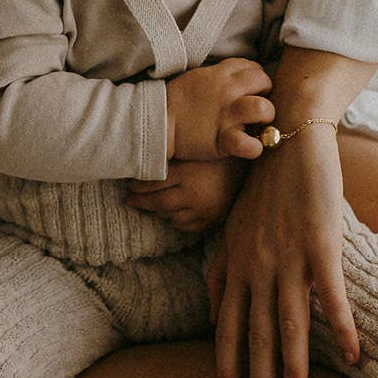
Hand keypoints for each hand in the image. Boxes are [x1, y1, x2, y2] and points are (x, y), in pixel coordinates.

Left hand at [125, 158, 247, 232]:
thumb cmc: (215, 153)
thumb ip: (170, 159)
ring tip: (150, 204)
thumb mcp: (191, 151)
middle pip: (158, 203)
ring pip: (170, 216)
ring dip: (157, 211)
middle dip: (140, 202)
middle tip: (130, 199)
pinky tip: (170, 213)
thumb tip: (141, 162)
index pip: (152, 184)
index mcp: (187, 173)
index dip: (136, 186)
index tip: (129, 185)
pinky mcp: (211, 220)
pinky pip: (185, 226)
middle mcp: (194, 193)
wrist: (248, 164)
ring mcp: (203, 209)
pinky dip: (175, 221)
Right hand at [165, 58, 272, 161]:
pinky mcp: (223, 139)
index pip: (253, 67)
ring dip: (265, 117)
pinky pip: (250, 145)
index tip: (250, 90)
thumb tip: (237, 78)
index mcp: (219, 74)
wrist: (156, 122)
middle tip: (256, 106)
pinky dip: (255, 148)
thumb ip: (219, 76)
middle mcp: (227, 91)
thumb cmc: (176, 101)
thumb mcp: (197, 77)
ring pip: (263, 108)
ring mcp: (227, 115)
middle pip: (263, 81)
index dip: (256, 79)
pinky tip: (250, 146)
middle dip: (265, 93)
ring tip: (257, 125)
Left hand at [205, 119, 359, 377]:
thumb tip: (214, 317)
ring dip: (294, 369)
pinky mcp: (320, 242)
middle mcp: (257, 265)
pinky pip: (331, 292)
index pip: (228, 327)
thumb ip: (222, 271)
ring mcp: (288, 255)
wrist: (289, 138)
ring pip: (290, 323)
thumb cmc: (263, 187)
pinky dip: (342, 325)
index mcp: (236, 263)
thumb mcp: (232, 229)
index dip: (227, 367)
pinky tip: (353, 355)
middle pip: (257, 335)